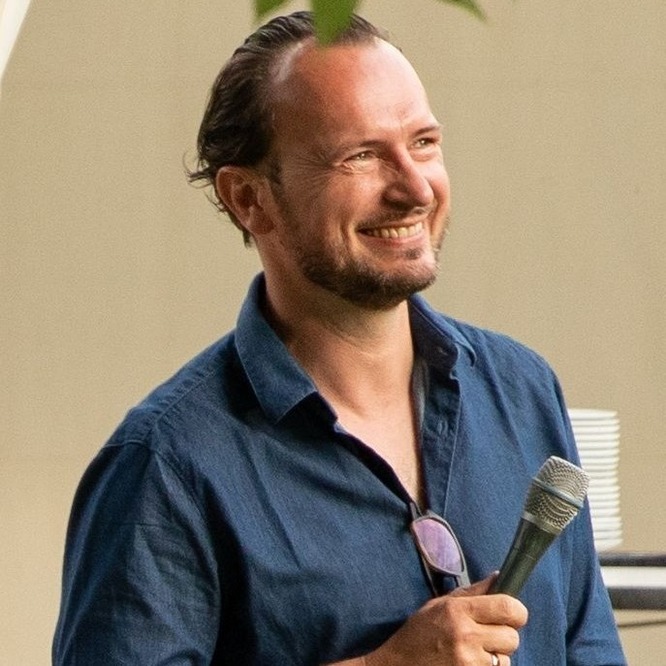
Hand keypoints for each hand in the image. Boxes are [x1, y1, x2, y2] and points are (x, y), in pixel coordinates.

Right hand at [355, 573, 527, 665]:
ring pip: (506, 659)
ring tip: (474, 651)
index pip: (508, 608)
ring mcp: (469, 662)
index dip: (516, 611)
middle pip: (512, 637)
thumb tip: (499, 577)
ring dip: (496, 655)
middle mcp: (466, 636)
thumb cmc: (420, 631)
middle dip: (504, 635)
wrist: (399, 664)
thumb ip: (473, 592)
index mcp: (458, 610)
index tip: (511, 613)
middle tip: (486, 634)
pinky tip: (470, 663)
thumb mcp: (441, 603)